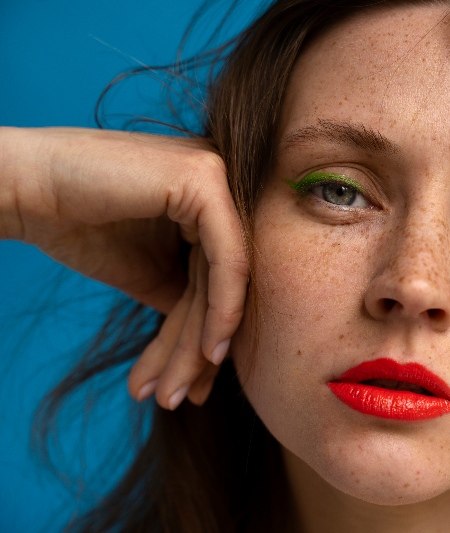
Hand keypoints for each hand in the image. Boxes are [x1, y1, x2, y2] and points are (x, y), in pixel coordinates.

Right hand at [1, 126, 248, 408]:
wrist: (21, 189)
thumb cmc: (75, 223)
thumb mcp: (147, 272)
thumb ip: (187, 295)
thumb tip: (219, 341)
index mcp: (212, 201)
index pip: (218, 280)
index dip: (203, 338)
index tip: (190, 387)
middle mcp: (224, 186)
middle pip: (221, 285)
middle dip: (198, 350)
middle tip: (179, 398)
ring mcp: (219, 178)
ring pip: (226, 282)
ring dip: (199, 344)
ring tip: (175, 393)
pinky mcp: (206, 181)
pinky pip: (228, 262)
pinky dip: (221, 312)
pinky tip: (208, 355)